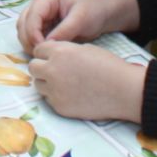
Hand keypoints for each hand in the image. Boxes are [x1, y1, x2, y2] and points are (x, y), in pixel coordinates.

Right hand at [18, 0, 115, 51]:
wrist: (101, 12)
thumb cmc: (93, 11)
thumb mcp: (81, 19)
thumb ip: (64, 30)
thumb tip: (48, 44)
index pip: (32, 15)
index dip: (33, 33)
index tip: (42, 48)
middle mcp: (40, 4)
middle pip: (22, 22)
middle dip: (28, 39)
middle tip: (40, 54)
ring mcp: (40, 14)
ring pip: (23, 29)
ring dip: (29, 42)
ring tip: (42, 54)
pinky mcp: (43, 24)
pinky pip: (31, 35)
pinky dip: (34, 44)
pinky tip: (45, 51)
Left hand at [27, 42, 143, 121]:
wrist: (123, 90)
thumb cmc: (108, 66)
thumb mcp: (84, 49)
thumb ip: (64, 51)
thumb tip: (52, 56)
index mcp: (58, 52)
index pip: (38, 50)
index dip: (46, 53)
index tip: (52, 57)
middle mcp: (52, 70)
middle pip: (33, 68)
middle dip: (42, 67)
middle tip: (54, 71)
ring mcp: (55, 91)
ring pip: (38, 85)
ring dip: (46, 83)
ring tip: (64, 83)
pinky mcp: (60, 107)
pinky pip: (49, 100)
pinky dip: (56, 97)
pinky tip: (71, 95)